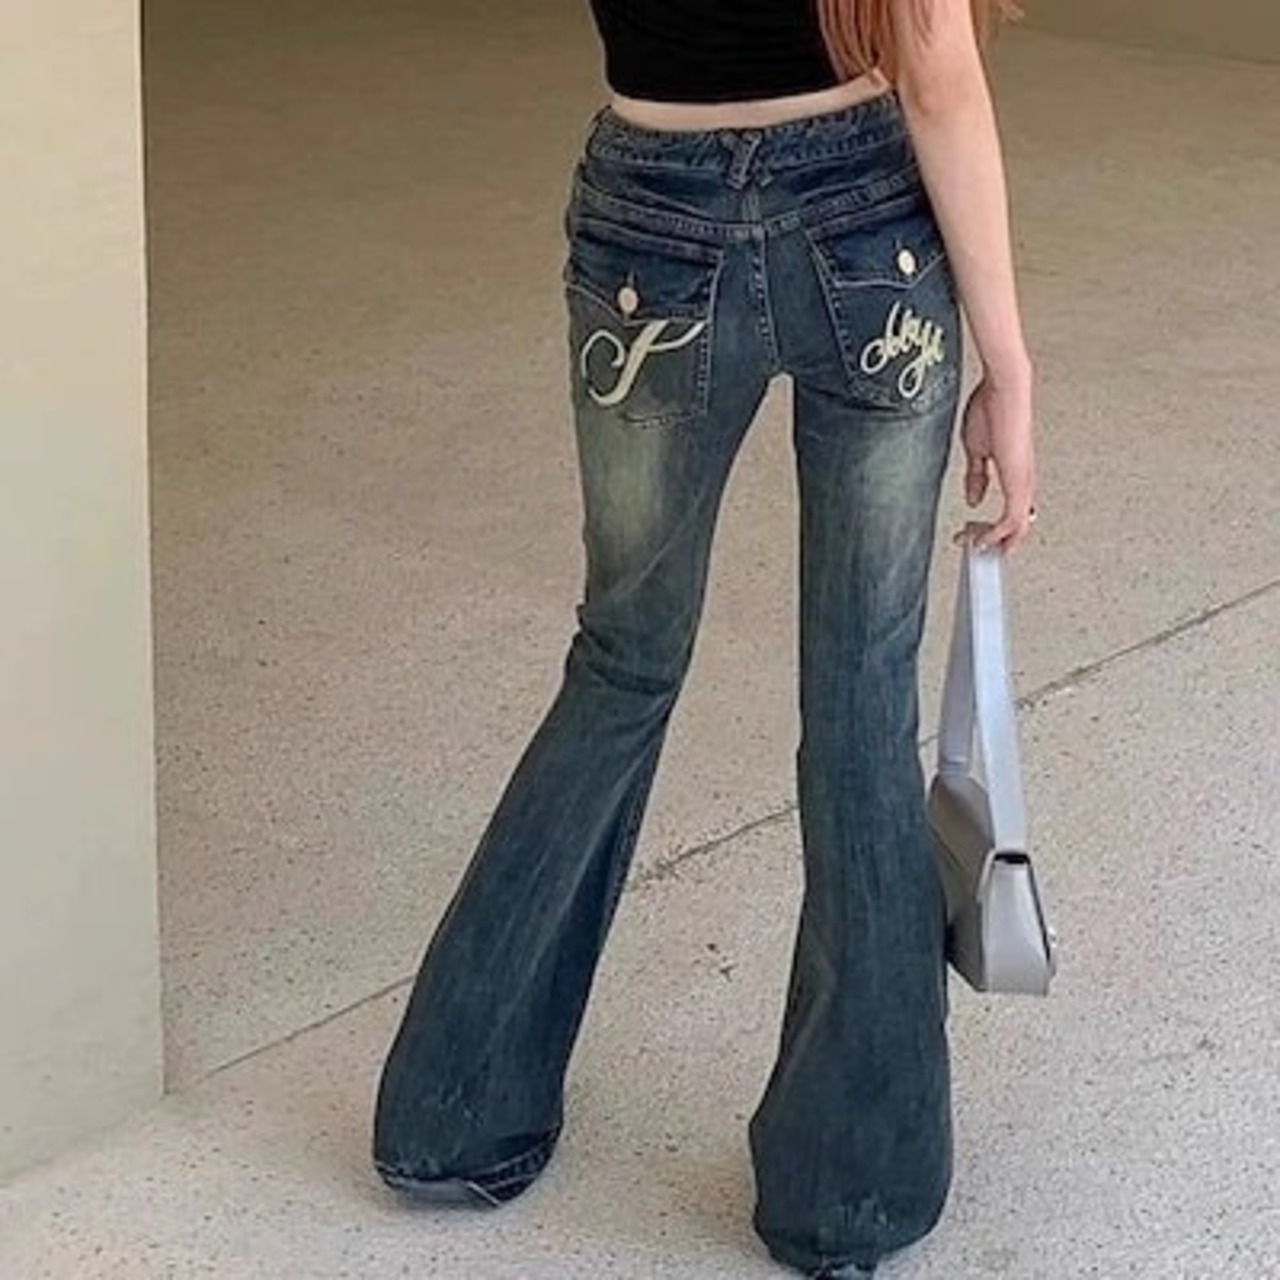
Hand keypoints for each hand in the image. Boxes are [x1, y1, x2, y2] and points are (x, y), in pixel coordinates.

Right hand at [953, 371, 1036, 553]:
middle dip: (1001, 542)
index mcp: (1014, 472)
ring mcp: (1022, 479)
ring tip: (980, 550)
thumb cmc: (992, 407)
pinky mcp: (1018, 478)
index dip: (998, 529)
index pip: (1014, 510)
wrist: (1004, 389)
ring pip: (1019, 524)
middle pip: (1021, 523)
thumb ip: (977, 477)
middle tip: (983, 553)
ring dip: (999, 541)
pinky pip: (1013, 517)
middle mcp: (1023, 478)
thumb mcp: (977, 450)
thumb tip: (975, 500)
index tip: (978, 538)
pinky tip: (984, 538)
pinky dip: (999, 533)